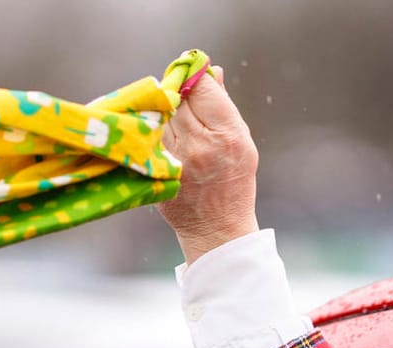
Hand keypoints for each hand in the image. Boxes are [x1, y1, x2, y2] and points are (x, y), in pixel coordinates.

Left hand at [158, 65, 260, 264]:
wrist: (217, 229)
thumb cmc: (233, 182)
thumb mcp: (242, 142)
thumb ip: (224, 106)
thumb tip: (212, 72)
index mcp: (227, 135)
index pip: (202, 89)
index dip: (195, 77)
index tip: (192, 73)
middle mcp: (200, 145)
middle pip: (177, 99)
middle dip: (178, 92)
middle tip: (180, 93)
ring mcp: (175, 158)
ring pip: (160, 115)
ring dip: (163, 111)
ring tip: (176, 121)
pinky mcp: (158, 169)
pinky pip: (150, 136)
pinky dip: (154, 130)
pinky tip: (160, 135)